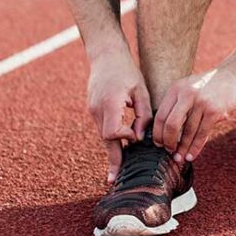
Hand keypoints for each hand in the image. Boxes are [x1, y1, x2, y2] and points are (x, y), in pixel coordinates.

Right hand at [86, 51, 152, 182]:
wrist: (105, 55)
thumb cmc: (127, 71)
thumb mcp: (140, 90)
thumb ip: (143, 114)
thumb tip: (140, 136)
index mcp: (110, 103)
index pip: (112, 132)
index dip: (125, 137)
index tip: (136, 136)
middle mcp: (97, 109)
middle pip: (105, 140)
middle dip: (112, 159)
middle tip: (112, 180)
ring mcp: (92, 110)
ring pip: (103, 135)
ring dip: (112, 150)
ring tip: (116, 170)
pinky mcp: (93, 110)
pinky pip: (103, 128)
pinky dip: (111, 139)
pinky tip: (118, 150)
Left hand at [153, 68, 235, 162]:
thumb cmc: (212, 85)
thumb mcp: (190, 87)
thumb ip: (178, 103)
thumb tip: (167, 130)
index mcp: (176, 89)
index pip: (160, 115)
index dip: (157, 133)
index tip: (158, 143)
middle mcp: (186, 94)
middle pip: (170, 125)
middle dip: (167, 142)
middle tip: (168, 151)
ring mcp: (201, 103)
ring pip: (187, 132)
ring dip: (182, 148)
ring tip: (180, 158)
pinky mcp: (215, 111)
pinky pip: (202, 134)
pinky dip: (196, 147)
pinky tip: (192, 155)